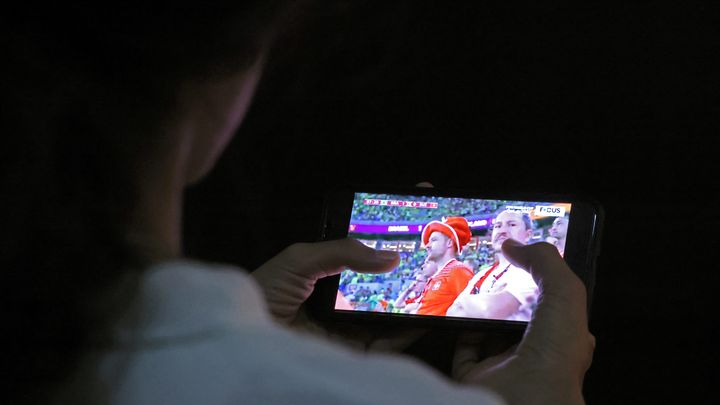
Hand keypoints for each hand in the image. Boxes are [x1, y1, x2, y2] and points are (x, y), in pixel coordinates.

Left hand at [251, 238, 425, 350]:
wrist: (243, 343)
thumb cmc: (262, 295)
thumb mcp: (299, 260)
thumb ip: (342, 251)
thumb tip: (389, 256)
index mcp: (324, 272)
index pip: (363, 249)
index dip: (390, 233)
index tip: (415, 209)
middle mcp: (339, 299)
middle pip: (381, 280)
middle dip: (408, 266)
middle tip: (433, 249)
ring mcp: (347, 327)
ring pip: (389, 311)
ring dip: (414, 297)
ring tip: (436, 279)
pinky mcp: (352, 354)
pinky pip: (387, 342)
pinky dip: (408, 330)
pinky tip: (425, 314)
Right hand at [453, 239, 594, 404]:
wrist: (523, 400)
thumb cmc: (555, 354)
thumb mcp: (565, 295)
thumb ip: (546, 262)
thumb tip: (515, 244)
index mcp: (563, 337)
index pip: (552, 302)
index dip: (539, 277)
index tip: (521, 255)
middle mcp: (534, 353)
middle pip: (516, 313)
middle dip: (503, 291)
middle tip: (488, 265)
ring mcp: (503, 365)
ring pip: (488, 328)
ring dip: (479, 307)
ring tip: (469, 281)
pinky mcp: (475, 375)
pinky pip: (463, 346)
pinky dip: (458, 327)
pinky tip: (456, 308)